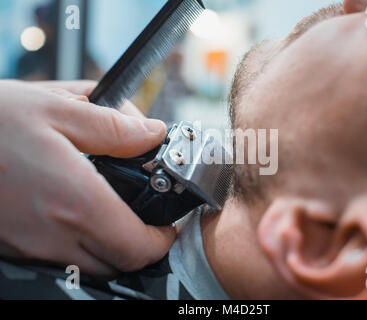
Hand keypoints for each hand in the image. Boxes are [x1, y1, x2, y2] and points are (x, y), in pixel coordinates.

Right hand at [0, 80, 174, 276]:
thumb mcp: (59, 108)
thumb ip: (115, 126)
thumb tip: (152, 132)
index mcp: (75, 202)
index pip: (138, 246)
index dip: (162, 239)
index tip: (167, 224)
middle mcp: (54, 236)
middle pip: (119, 264)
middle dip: (142, 245)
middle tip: (145, 218)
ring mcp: (31, 247)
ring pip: (91, 267)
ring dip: (113, 248)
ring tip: (115, 215)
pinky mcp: (15, 246)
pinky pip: (60, 260)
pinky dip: (81, 247)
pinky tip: (77, 215)